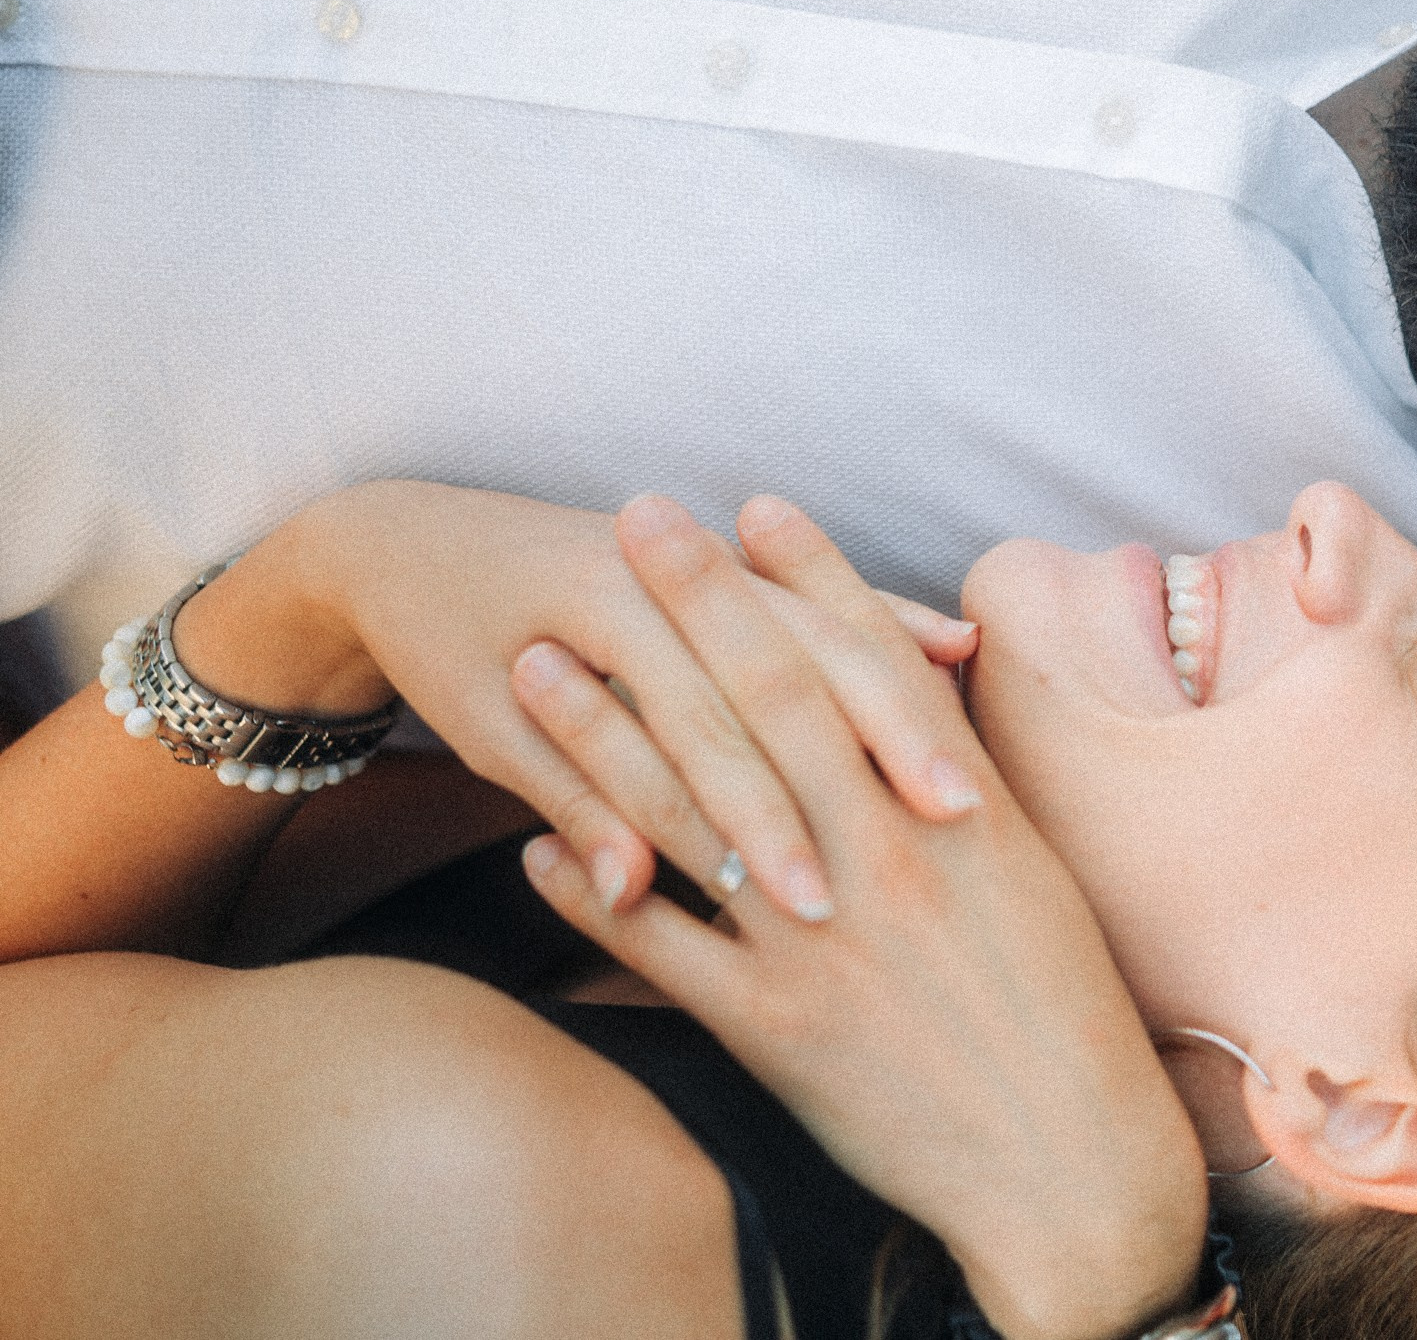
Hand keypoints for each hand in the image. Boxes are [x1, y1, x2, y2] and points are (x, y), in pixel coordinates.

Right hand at [282, 482, 979, 922]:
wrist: (409, 550)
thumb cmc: (610, 580)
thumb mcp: (720, 587)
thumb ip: (844, 622)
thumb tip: (962, 648)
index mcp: (726, 570)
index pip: (834, 644)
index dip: (898, 717)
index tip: (966, 798)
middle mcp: (659, 594)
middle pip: (766, 693)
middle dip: (839, 787)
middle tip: (906, 875)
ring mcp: (569, 639)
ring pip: (671, 737)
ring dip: (736, 824)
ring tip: (802, 908)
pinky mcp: (488, 697)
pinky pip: (554, 768)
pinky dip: (595, 826)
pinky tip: (637, 890)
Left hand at [512, 498, 1207, 1339]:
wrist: (1068, 1158)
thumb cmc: (1067, 1010)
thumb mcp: (1033, 876)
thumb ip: (964, 785)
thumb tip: (919, 699)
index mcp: (958, 813)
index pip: (869, 665)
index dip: (810, 579)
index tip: (754, 506)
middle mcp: (884, 856)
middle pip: (768, 701)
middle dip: (695, 602)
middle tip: (632, 520)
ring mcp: (819, 940)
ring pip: (689, 807)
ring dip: (602, 726)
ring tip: (536, 661)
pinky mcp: (771, 1026)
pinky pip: (658, 946)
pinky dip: (592, 891)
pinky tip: (534, 847)